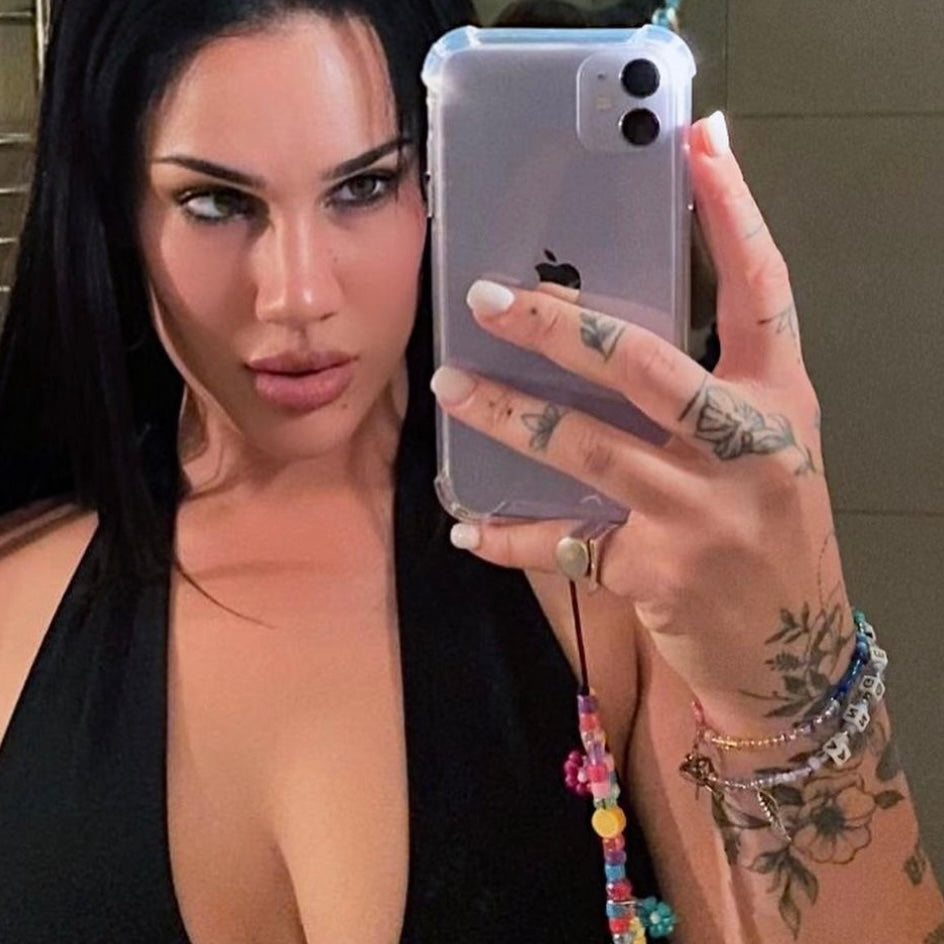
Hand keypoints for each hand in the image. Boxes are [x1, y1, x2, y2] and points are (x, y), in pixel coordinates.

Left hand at [430, 113, 850, 723]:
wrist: (791, 650)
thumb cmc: (773, 534)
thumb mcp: (766, 449)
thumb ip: (709, 393)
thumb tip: (613, 334)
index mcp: (778, 403)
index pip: (761, 291)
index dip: (734, 213)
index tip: (700, 143)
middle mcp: (744, 449)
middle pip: (642, 363)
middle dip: (558, 325)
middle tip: (488, 297)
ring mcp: (696, 514)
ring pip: (583, 447)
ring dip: (506, 416)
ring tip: (451, 387)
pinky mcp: (652, 572)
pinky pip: (561, 543)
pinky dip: (506, 536)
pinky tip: (465, 526)